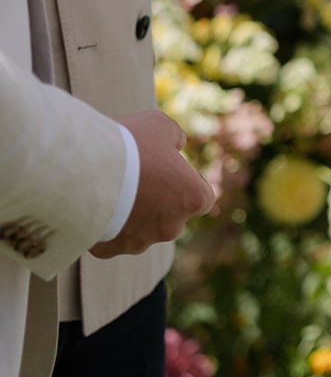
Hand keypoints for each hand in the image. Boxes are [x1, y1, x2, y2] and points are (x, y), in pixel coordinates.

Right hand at [91, 111, 213, 258]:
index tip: (168, 170)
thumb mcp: (158, 125)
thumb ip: (174, 137)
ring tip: (111, 189)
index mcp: (193, 198)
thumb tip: (176, 144)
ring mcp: (140, 242)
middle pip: (170, 215)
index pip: (202, 197)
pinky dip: (106, 225)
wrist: (83, 171)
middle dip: (157, 200)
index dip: (186, 183)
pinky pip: (111, 238)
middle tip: (135, 177)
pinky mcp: (111, 250)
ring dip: (131, 214)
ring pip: (140, 229)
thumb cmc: (128, 145)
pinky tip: (93, 205)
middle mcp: (171, 227)